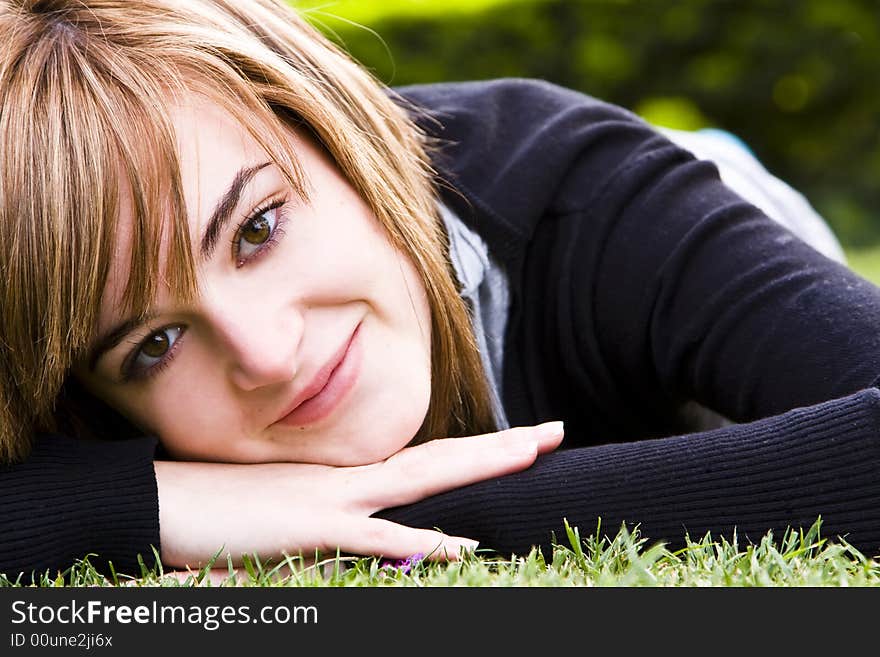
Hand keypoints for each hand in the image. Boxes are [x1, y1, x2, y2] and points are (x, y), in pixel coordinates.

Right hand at [154, 421, 563, 568]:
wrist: (157, 501)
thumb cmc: (217, 511)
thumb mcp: (284, 514)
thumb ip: (331, 522)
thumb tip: (378, 540)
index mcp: (344, 477)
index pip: (423, 462)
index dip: (472, 453)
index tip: (518, 445)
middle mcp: (347, 479)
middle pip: (439, 457)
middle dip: (500, 446)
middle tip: (554, 431)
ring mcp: (330, 498)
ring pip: (420, 479)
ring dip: (478, 466)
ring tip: (533, 453)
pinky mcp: (306, 526)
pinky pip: (372, 537)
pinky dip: (419, 544)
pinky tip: (462, 548)